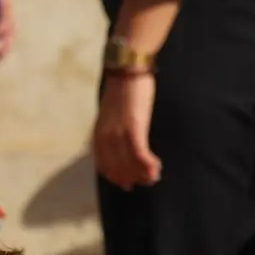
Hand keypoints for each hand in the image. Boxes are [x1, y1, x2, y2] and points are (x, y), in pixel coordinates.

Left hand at [93, 73, 160, 189]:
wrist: (127, 71)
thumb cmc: (122, 91)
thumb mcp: (111, 114)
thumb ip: (112, 129)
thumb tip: (119, 143)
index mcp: (97, 134)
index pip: (103, 165)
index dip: (116, 177)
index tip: (128, 183)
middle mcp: (105, 137)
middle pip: (117, 168)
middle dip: (132, 178)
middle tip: (147, 181)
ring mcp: (118, 133)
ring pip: (129, 163)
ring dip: (143, 173)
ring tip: (154, 176)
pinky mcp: (133, 127)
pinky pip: (139, 153)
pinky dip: (148, 164)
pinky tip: (156, 167)